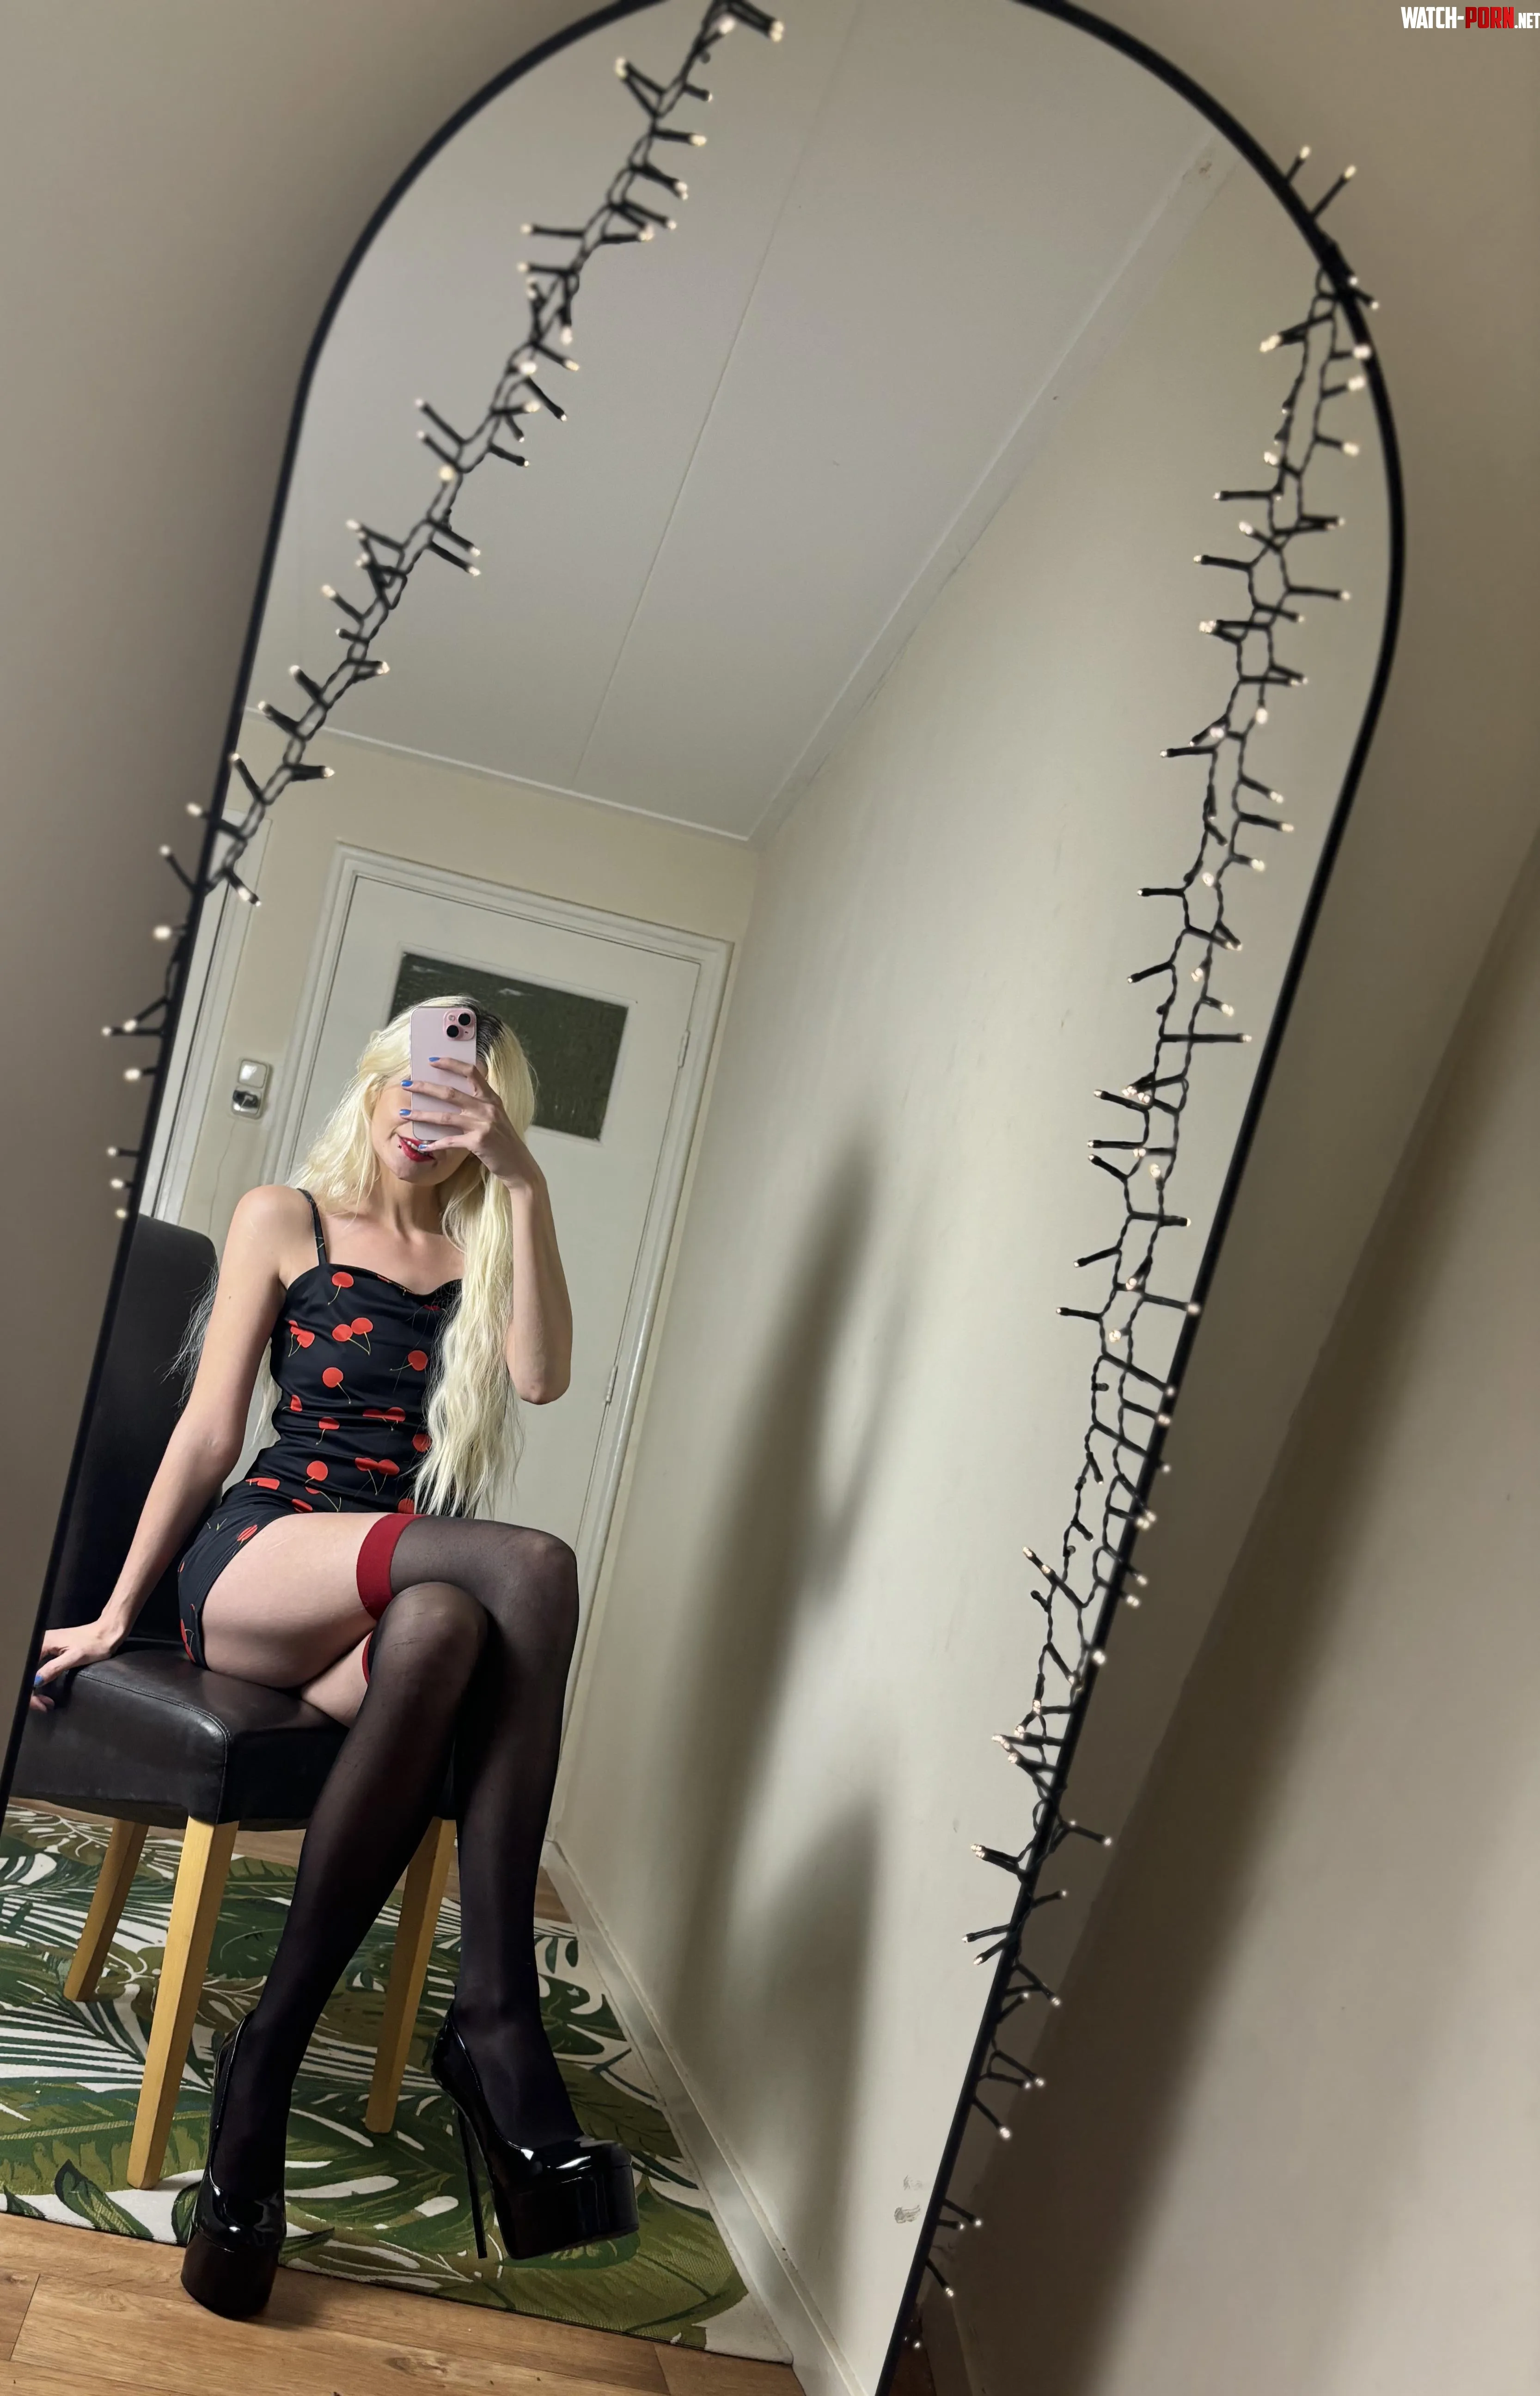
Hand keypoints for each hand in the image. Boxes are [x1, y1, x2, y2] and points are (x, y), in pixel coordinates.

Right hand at [30, 1615, 123, 1711]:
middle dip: (32, 1692)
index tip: (40, 1702)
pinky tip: (46, 1689)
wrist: (106, 1633)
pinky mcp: (51, 1651)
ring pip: (31, 1672)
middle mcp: (39, 1643)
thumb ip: (53, 1668)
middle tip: (45, 1705)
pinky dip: (41, 1681)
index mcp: (42, 1642)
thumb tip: (35, 1682)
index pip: (25, 1670)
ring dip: (36, 1688)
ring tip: (46, 1701)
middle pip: (26, 1672)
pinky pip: (38, 1668)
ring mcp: (44, 1647)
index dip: (29, 1690)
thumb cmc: (94, 1643)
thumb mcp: (74, 1657)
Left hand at [405, 1057, 542, 1191]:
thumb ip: (478, 1105)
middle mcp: (487, 1108)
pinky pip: (449, 1141)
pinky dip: (434, 1144)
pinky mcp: (477, 1143)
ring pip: (444, 1116)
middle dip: (425, 1087)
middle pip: (450, 1093)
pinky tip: (422, 1145)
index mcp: (491, 1098)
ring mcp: (482, 1125)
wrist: (518, 1164)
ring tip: (405, 1113)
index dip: (451, 1064)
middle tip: (407, 1084)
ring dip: (421, 1115)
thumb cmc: (503, 1140)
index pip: (471, 1072)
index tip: (432, 1061)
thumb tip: (448, 1097)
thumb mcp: (495, 1116)